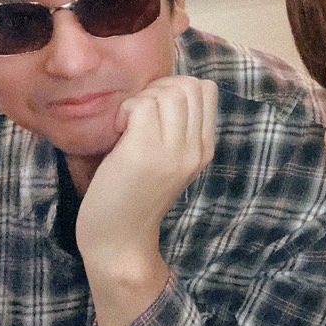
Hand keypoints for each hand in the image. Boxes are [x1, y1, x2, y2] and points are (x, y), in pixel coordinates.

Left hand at [76, 75, 217, 263]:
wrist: (120, 240)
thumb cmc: (136, 196)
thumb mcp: (171, 161)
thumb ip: (179, 129)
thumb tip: (168, 88)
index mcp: (204, 148)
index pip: (207, 90)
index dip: (177, 86)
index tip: (156, 108)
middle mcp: (195, 148)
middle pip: (189, 86)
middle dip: (159, 87)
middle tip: (139, 113)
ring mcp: (172, 151)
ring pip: (166, 92)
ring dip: (141, 99)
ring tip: (128, 125)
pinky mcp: (145, 152)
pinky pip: (141, 105)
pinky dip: (125, 110)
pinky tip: (118, 132)